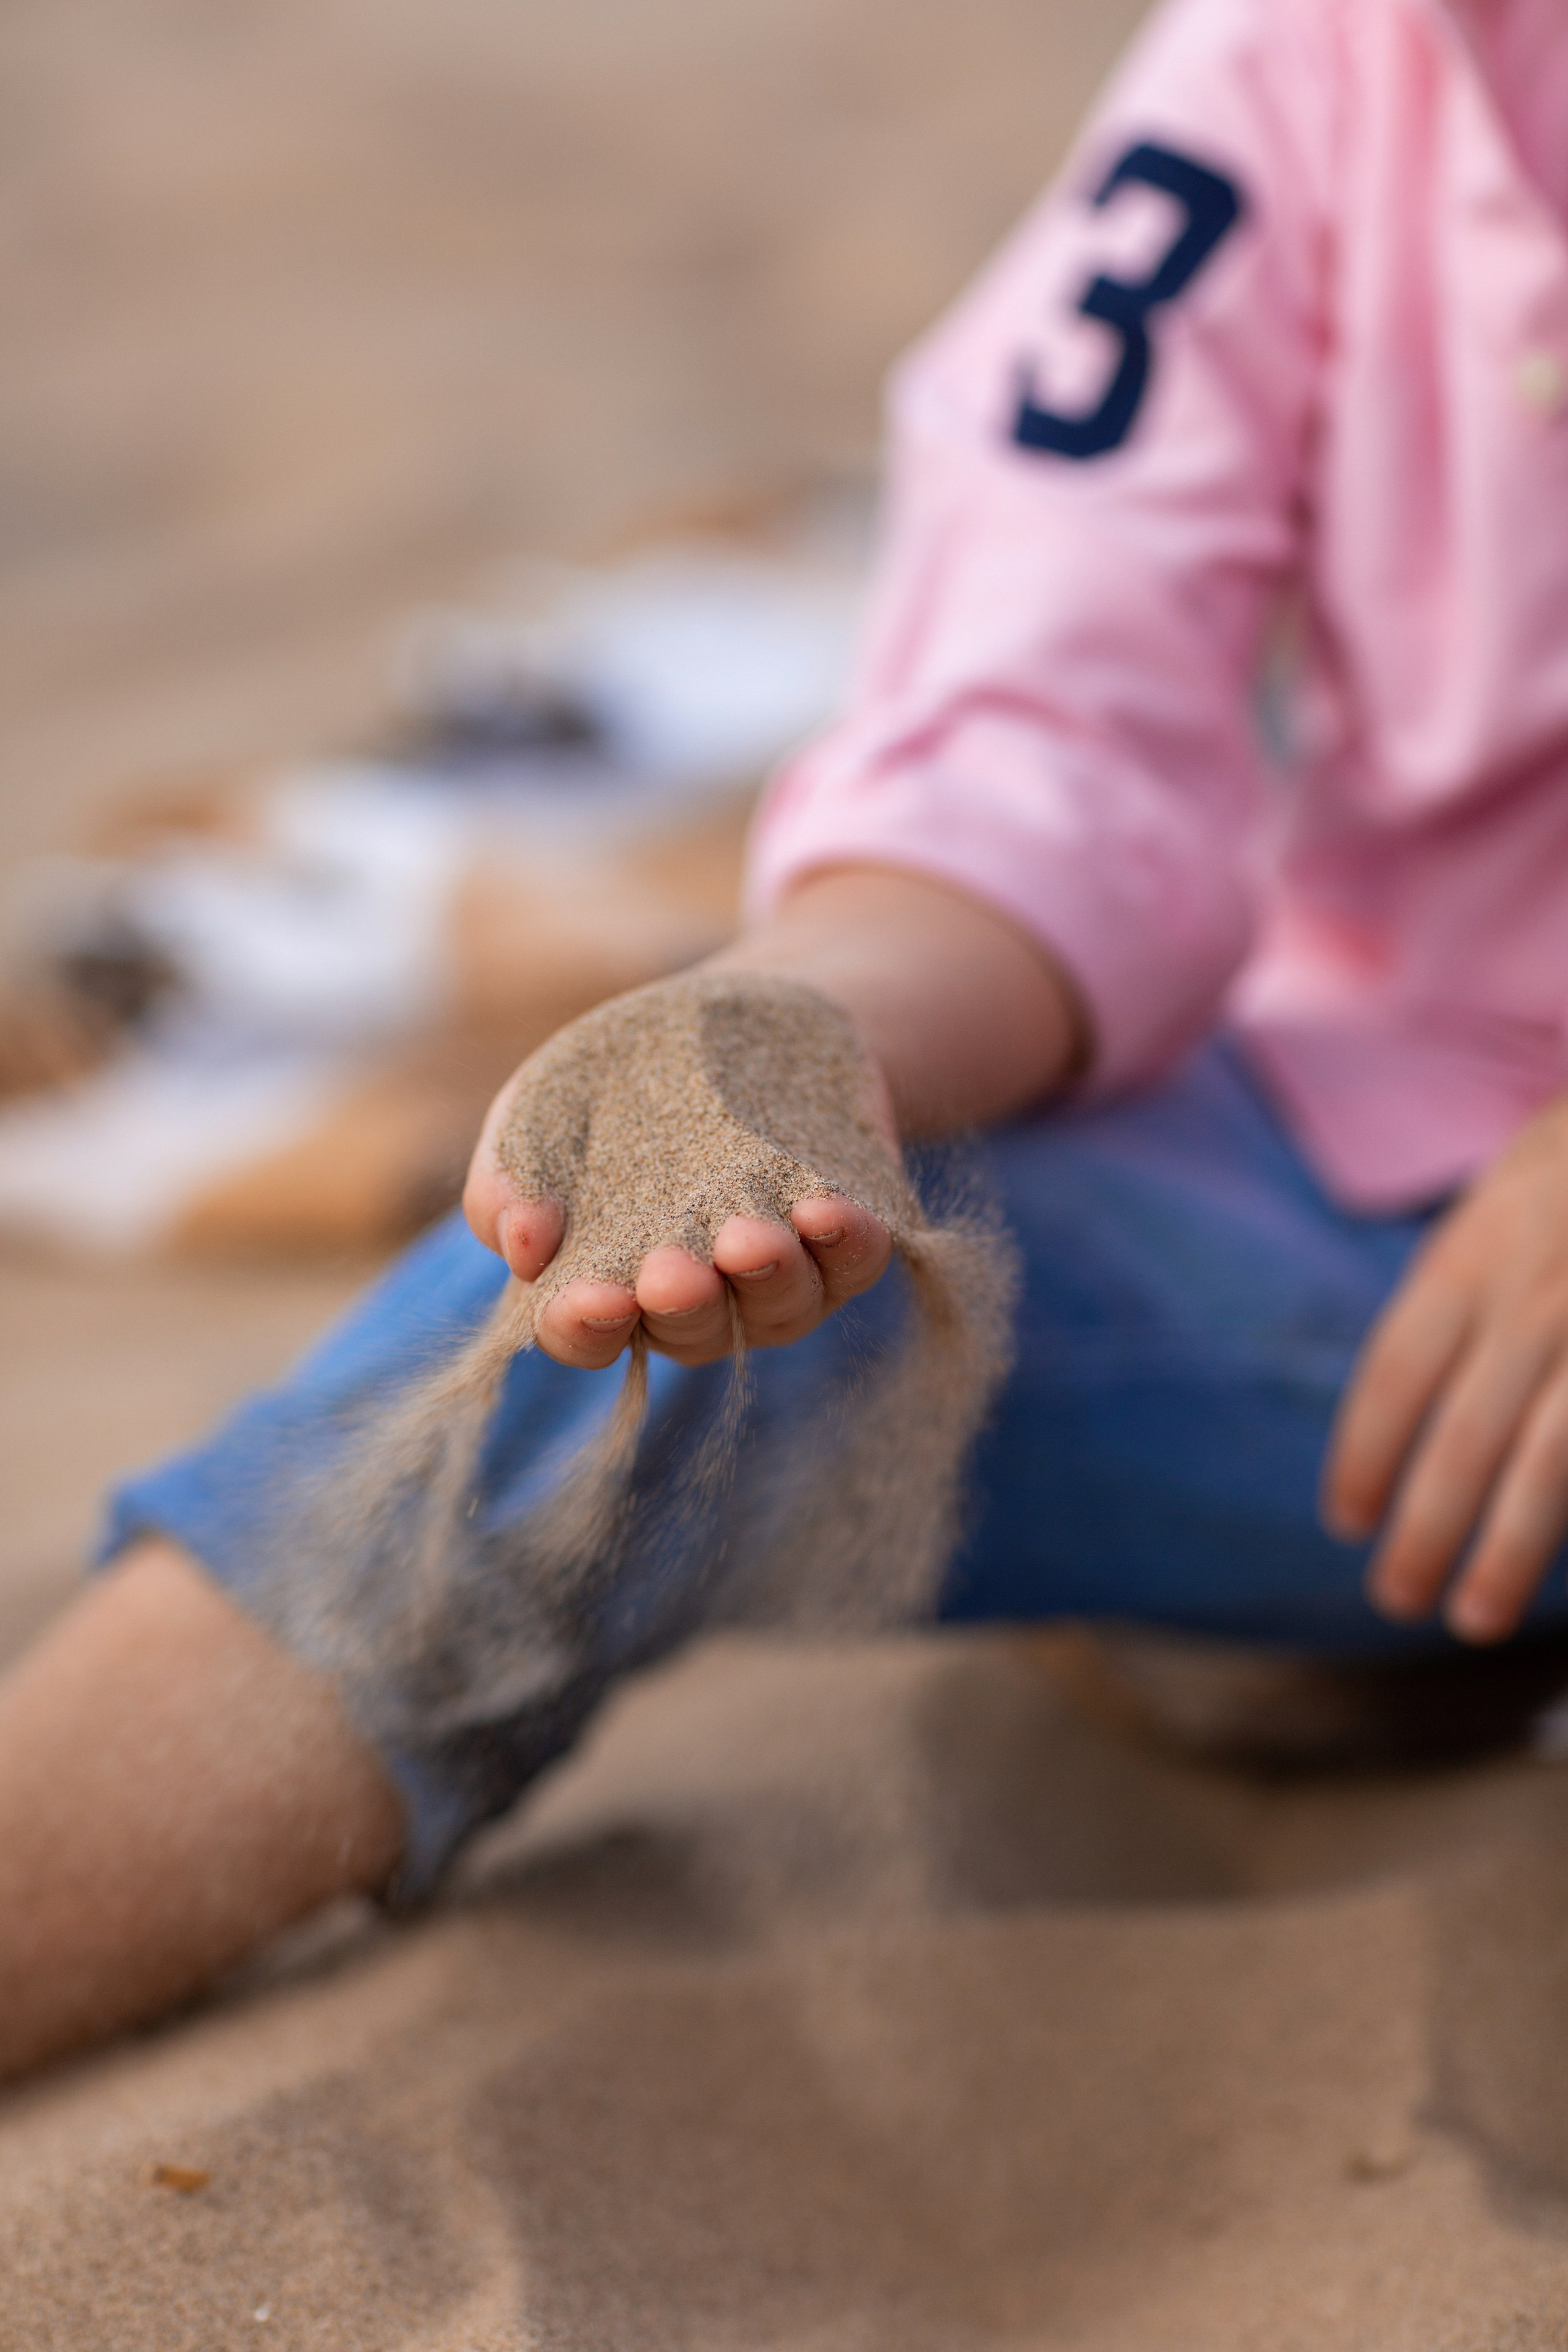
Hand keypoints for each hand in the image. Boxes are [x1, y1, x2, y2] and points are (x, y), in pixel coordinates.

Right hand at [462, 1027, 894, 1373]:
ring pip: (781, 1307)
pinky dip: (846, 1241)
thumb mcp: (544, 1111)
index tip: (595, 1296)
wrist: (737, 1017)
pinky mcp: (847, 1243)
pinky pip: (856, 1263)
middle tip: (676, 1270)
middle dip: (684, 1304)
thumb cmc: (620, 1081)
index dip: (587, 1327)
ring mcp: (778, 1279)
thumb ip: (509, 1180)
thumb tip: (523, 1247)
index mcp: (607, 1283)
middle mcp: (698, 1299)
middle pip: (691, 1331)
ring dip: (767, 1277)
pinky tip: (829, 1208)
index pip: (587, 1335)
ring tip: (751, 1235)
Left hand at [1324, 1095, 1567, 1641]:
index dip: (1364, 1455)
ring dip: (1507, 1549)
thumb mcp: (1486, 1229)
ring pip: (1549, 1460)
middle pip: (1465, 1435)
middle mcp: (1537, 1295)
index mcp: (1470, 1260)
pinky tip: (1565, 1575)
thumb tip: (1390, 1441)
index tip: (1345, 1523)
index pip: (1394, 1373)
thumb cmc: (1554, 1199)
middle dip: (1426, 1528)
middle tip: (1394, 1599)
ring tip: (1474, 1617)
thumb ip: (1444, 1320)